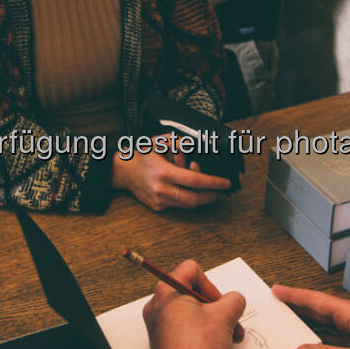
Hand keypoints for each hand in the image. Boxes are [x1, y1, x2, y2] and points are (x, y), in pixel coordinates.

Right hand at [112, 149, 230, 211]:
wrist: (123, 172)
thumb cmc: (143, 155)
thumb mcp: (159, 141)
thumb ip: (179, 142)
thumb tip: (197, 145)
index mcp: (164, 172)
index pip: (195, 181)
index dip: (213, 183)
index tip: (226, 183)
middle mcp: (162, 189)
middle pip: (195, 199)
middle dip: (211, 196)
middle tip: (220, 191)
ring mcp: (159, 200)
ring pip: (188, 204)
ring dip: (200, 197)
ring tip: (203, 186)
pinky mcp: (158, 207)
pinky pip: (179, 205)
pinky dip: (187, 198)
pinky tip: (186, 188)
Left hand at [143, 259, 246, 348]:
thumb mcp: (225, 315)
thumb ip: (234, 299)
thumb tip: (234, 300)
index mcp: (166, 292)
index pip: (191, 270)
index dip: (212, 284)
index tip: (220, 304)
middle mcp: (157, 308)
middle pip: (193, 294)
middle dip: (217, 308)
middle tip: (230, 321)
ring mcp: (159, 328)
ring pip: (192, 314)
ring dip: (215, 323)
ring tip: (228, 338)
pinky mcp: (164, 346)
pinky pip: (187, 331)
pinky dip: (204, 336)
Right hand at [273, 285, 349, 348]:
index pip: (318, 301)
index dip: (295, 295)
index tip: (277, 289)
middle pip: (322, 310)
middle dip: (299, 305)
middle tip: (277, 302)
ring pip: (328, 325)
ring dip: (308, 323)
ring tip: (288, 320)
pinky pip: (335, 341)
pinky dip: (320, 341)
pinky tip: (311, 347)